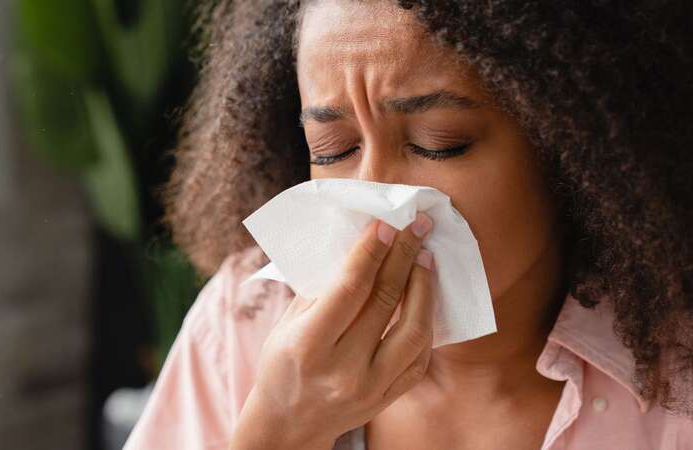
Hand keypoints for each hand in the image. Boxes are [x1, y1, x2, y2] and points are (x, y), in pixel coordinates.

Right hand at [230, 213, 434, 449]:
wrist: (288, 422)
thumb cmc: (282, 364)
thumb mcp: (287, 324)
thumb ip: (320, 289)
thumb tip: (358, 245)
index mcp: (308, 345)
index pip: (350, 288)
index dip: (371, 251)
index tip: (386, 223)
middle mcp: (342, 369)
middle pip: (385, 301)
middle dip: (403, 255)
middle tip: (416, 226)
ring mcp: (370, 387)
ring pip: (414, 330)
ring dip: (424, 287)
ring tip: (424, 257)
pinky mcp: (388, 398)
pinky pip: (420, 357)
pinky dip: (426, 322)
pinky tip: (424, 297)